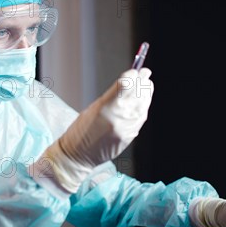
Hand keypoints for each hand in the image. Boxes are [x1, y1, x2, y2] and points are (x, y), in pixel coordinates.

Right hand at [29, 68, 153, 196]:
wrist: (78, 156)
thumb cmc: (80, 130)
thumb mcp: (92, 108)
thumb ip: (112, 96)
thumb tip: (128, 82)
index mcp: (105, 108)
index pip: (126, 85)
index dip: (133, 75)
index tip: (135, 70)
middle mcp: (119, 118)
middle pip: (138, 93)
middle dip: (143, 81)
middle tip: (145, 72)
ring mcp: (126, 128)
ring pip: (143, 105)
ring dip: (147, 93)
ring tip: (147, 84)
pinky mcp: (130, 136)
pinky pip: (141, 117)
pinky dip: (144, 106)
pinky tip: (143, 100)